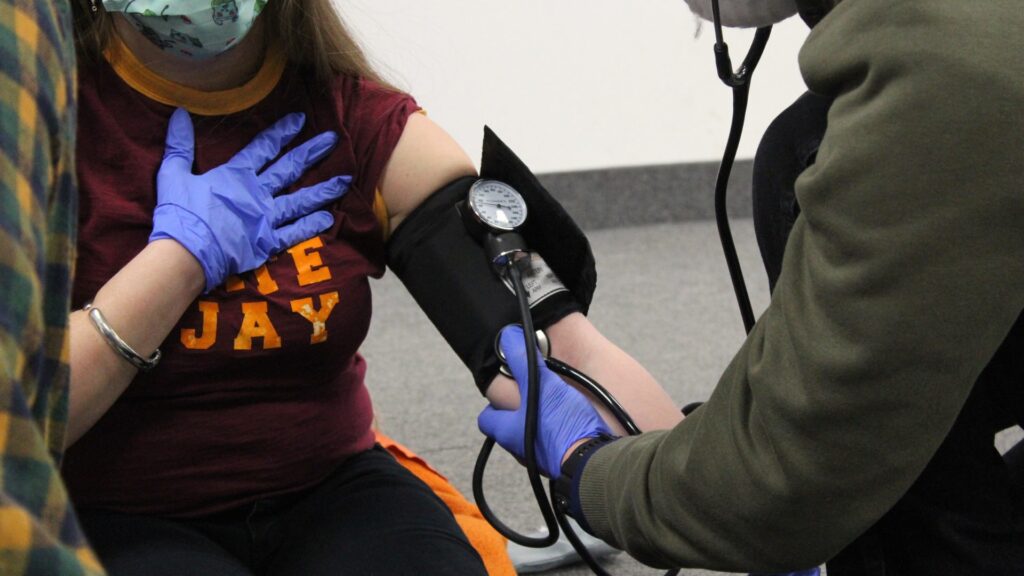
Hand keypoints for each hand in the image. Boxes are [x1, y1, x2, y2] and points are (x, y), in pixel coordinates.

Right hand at [150, 108, 350, 290]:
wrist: (185, 253)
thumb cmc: (179, 215)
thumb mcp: (173, 174)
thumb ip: (179, 145)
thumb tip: (180, 113)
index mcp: (235, 175)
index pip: (263, 147)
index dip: (282, 132)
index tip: (300, 119)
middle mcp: (257, 193)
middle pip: (290, 168)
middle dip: (312, 152)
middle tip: (333, 140)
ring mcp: (266, 218)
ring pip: (301, 200)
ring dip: (324, 190)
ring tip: (345, 180)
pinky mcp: (268, 242)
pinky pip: (295, 232)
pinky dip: (312, 225)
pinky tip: (329, 218)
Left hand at [478, 325, 612, 477]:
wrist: (594, 461)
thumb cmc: (561, 427)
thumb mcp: (540, 385)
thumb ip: (523, 361)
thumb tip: (507, 337)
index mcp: (507, 431)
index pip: (486, 418)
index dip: (494, 402)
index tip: (508, 386)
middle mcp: (520, 448)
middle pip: (511, 426)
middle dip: (521, 410)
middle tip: (537, 392)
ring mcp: (541, 459)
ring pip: (533, 436)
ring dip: (541, 421)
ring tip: (559, 404)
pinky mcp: (563, 462)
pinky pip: (555, 445)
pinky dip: (560, 433)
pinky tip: (574, 421)